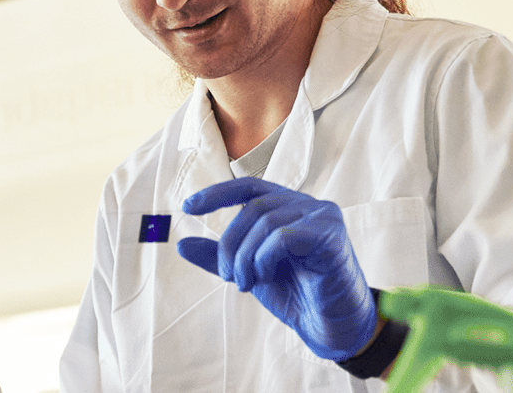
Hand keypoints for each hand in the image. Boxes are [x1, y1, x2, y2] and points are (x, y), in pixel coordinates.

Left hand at [177, 177, 377, 360]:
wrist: (329, 326)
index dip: (217, 193)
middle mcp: (307, 205)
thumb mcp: (249, 272)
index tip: (187, 207)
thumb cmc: (295, 295)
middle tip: (229, 276)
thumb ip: (220, 258)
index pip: (249, 187)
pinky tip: (265, 276)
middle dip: (231, 244)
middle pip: (253, 208)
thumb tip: (181, 245)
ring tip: (245, 282)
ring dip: (246, 256)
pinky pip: (284, 236)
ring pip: (266, 221)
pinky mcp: (332, 235)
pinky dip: (264, 257)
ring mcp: (323, 217)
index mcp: (288, 207)